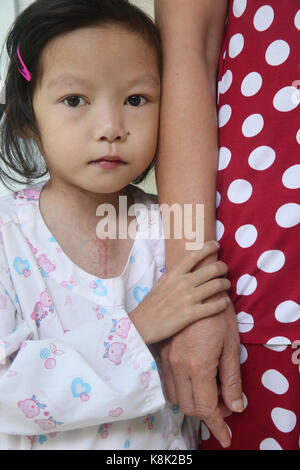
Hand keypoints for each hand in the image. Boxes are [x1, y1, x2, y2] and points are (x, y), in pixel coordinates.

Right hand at [129, 241, 229, 343]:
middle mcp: (183, 283)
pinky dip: (222, 303)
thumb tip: (183, 269)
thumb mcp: (160, 284)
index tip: (216, 245)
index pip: (193, 256)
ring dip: (225, 283)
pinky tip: (225, 302)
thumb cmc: (150, 305)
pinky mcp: (192, 314)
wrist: (142, 324)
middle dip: (222, 267)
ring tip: (227, 284)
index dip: (207, 248)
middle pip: (210, 269)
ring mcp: (188, 298)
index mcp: (174, 274)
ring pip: (216, 286)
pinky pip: (214, 307)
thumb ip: (173, 276)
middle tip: (225, 268)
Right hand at [158, 301, 242, 447]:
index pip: (206, 407)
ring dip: (193, 402)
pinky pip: (168, 382)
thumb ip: (231, 379)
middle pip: (188, 406)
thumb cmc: (218, 315)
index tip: (225, 436)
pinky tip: (195, 381)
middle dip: (207, 414)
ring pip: (175, 396)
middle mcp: (178, 364)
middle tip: (223, 406)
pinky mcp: (162, 352)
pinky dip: (182, 389)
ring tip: (211, 392)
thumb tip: (234, 407)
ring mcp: (167, 358)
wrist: (196, 287)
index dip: (217, 425)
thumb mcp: (230, 346)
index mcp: (198, 364)